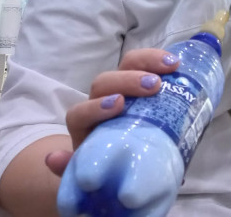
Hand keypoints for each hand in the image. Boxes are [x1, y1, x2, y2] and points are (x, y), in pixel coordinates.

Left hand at [44, 48, 179, 176]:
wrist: (126, 163)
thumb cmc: (108, 167)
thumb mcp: (92, 171)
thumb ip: (73, 168)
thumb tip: (54, 159)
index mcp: (85, 128)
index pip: (79, 112)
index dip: (94, 107)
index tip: (118, 106)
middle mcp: (101, 104)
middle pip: (104, 82)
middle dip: (127, 80)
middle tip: (153, 86)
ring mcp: (123, 90)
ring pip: (125, 65)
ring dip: (146, 61)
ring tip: (171, 68)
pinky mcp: (142, 85)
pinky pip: (146, 66)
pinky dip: (159, 60)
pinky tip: (176, 63)